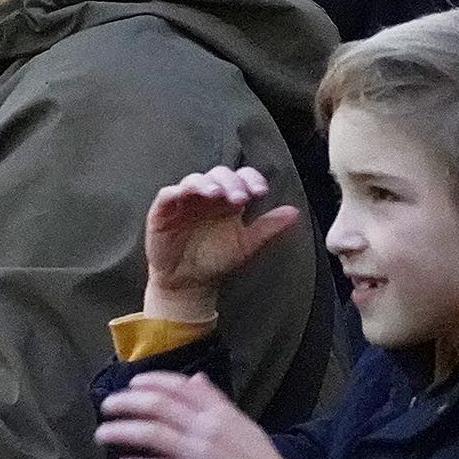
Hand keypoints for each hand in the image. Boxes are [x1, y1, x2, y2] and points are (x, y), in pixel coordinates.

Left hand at [94, 371, 326, 458]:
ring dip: (123, 432)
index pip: (179, 387)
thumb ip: (216, 402)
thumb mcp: (241, 424)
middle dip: (127, 403)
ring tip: (103, 434)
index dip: (151, 382)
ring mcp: (200, 454)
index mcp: (220, 412)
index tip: (132, 383)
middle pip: (159, 406)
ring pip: (153, 434)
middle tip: (107, 405)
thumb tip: (196, 379)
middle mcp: (207, 428)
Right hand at [139, 167, 300, 321]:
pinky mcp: (163, 211)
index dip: (250, 178)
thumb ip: (268, 228)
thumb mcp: (246, 245)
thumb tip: (295, 212)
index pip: (241, 177)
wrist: (190, 284)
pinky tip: (185, 195)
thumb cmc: (217, 260)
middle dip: (231, 182)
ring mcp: (185, 201)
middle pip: (219, 174)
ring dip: (205, 183)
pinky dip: (176, 191)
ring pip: (194, 179)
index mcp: (229, 199)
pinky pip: (168, 194)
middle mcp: (207, 195)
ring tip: (216, 195)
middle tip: (240, 198)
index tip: (260, 191)